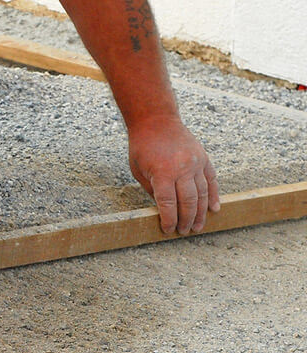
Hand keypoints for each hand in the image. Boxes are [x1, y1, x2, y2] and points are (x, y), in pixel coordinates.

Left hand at [129, 117, 219, 234]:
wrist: (156, 120)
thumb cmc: (143, 146)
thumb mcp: (139, 171)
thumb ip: (152, 191)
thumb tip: (164, 210)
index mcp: (163, 174)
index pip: (168, 204)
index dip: (169, 220)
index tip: (168, 230)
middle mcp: (182, 169)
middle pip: (188, 202)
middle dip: (186, 220)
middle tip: (184, 232)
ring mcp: (195, 163)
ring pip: (202, 193)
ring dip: (201, 213)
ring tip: (198, 227)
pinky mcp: (203, 158)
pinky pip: (212, 180)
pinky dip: (214, 195)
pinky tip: (214, 208)